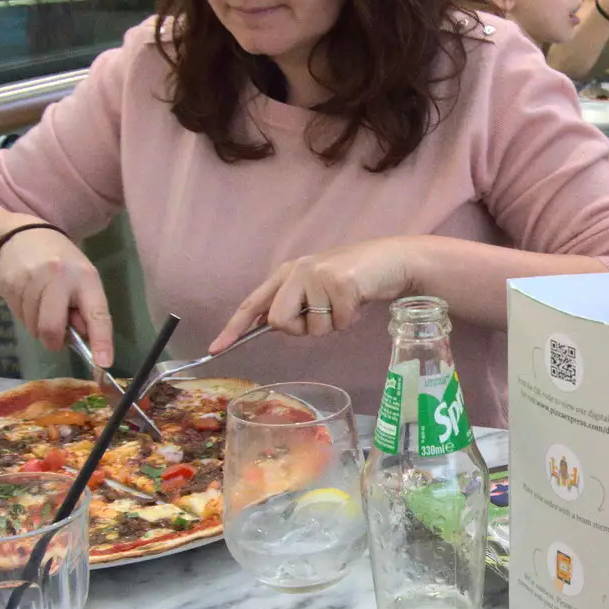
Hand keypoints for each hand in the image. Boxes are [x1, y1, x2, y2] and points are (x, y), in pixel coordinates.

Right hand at [0, 228, 114, 365]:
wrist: (27, 236)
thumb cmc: (65, 264)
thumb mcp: (85, 280)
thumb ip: (87, 310)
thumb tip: (86, 340)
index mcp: (86, 278)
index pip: (97, 314)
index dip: (101, 341)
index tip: (103, 363)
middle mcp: (57, 276)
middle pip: (51, 328)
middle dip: (54, 341)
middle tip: (57, 337)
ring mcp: (29, 279)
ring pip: (31, 326)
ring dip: (38, 327)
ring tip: (44, 306)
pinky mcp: (7, 282)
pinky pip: (16, 316)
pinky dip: (24, 315)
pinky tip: (29, 297)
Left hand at [210, 237, 418, 351]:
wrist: (392, 260)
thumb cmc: (355, 278)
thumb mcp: (318, 287)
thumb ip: (295, 302)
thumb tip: (272, 324)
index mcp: (287, 272)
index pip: (254, 304)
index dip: (234, 328)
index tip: (215, 348)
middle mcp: (298, 271)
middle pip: (280, 322)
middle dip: (303, 328)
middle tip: (324, 315)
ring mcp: (318, 276)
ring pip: (313, 328)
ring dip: (333, 324)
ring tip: (346, 303)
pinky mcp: (341, 284)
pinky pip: (339, 323)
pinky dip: (350, 320)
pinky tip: (358, 301)